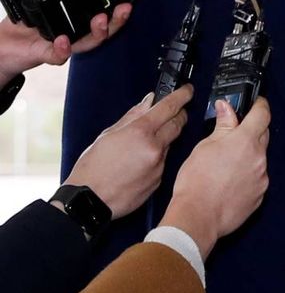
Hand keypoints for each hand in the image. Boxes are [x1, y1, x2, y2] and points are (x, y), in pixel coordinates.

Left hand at [0, 4, 131, 88]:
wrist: (3, 45)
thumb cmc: (24, 24)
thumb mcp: (41, 1)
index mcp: (76, 21)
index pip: (102, 14)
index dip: (116, 9)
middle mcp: (74, 34)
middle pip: (103, 30)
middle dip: (116, 20)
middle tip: (123, 9)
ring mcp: (64, 46)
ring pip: (87, 43)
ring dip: (97, 32)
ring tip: (100, 20)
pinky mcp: (47, 55)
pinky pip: (58, 56)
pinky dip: (63, 50)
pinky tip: (63, 40)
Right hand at [61, 83, 192, 217]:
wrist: (88, 202)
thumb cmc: (92, 169)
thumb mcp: (108, 134)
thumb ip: (133, 116)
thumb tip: (148, 102)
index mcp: (140, 132)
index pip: (169, 106)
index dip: (182, 95)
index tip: (187, 90)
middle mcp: (154, 148)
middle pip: (178, 124)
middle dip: (180, 114)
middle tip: (176, 111)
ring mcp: (158, 166)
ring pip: (169, 144)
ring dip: (164, 138)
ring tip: (144, 143)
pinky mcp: (158, 182)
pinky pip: (163, 163)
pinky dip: (156, 158)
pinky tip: (140, 162)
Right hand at [159, 96, 270, 258]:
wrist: (197, 217)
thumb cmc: (196, 182)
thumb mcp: (205, 146)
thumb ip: (222, 125)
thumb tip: (226, 107)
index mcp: (246, 141)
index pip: (263, 114)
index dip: (260, 105)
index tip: (257, 102)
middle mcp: (259, 158)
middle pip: (263, 135)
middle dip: (252, 130)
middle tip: (236, 132)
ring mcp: (261, 178)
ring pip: (259, 158)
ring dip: (248, 155)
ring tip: (227, 163)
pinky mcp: (260, 196)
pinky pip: (257, 178)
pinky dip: (248, 175)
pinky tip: (230, 180)